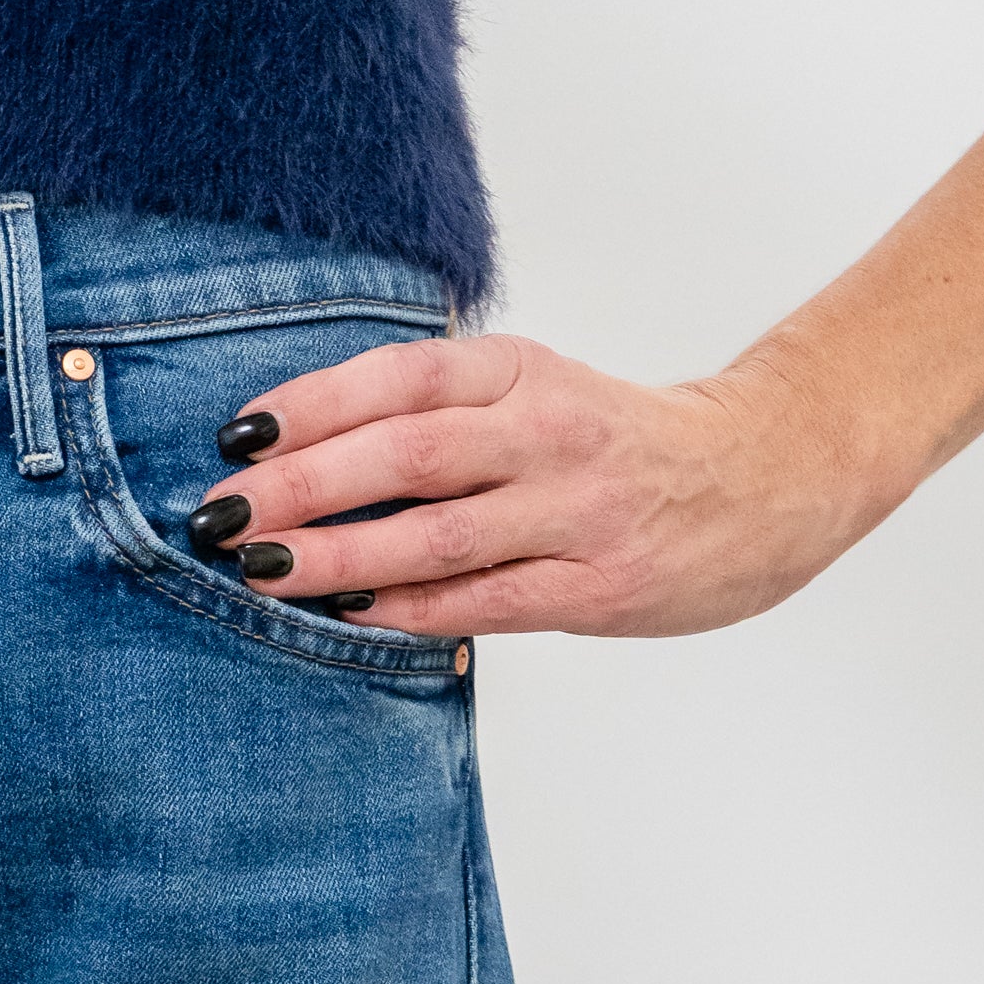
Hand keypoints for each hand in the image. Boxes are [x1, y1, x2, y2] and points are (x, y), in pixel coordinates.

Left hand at [197, 331, 883, 643]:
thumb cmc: (619, 440)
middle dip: (302, 486)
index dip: (314, 405)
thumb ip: (443, 407)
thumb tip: (306, 443)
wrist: (762, 479)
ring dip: (337, 556)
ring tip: (261, 569)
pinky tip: (350, 612)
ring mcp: (577, 513)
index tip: (239, 435)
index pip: (402, 376)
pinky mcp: (598, 586)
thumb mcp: (538, 389)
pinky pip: (483, 601)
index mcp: (525, 370)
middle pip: (406, 455)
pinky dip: (410, 610)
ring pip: (436, 536)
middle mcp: (549, 433)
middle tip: (221, 513)